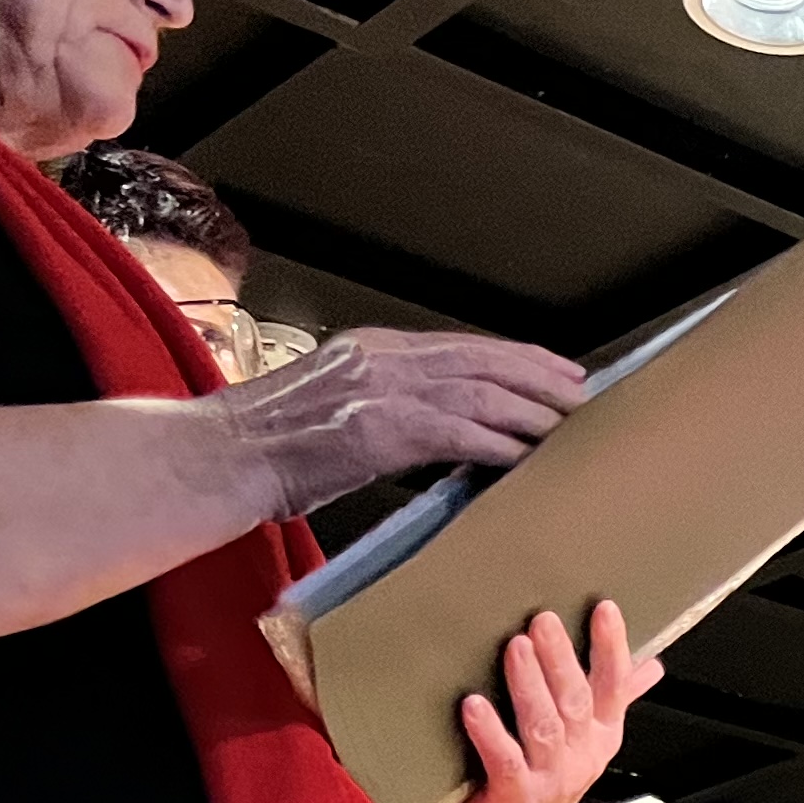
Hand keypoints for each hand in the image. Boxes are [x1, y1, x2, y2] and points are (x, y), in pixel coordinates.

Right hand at [213, 325, 585, 516]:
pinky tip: (529, 456)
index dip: (515, 357)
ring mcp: (382, 391)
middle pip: (482, 359)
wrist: (223, 455)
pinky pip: (459, 432)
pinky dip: (501, 443)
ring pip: (481, 391)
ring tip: (569, 426)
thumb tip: (443, 428)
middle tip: (580, 394)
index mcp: (372, 348)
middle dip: (538, 375)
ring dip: (532, 411)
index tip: (553, 369)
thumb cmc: (271, 444)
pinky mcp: (380, 430)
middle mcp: (382, 358)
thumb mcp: (337, 405)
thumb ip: (389, 405)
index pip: (460, 346)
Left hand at [424, 602, 661, 802]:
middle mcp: (580, 757)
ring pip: (545, 726)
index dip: (612, 647)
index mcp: (600, 738)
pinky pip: (504, 760)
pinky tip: (474, 705)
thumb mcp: (582, 742)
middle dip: (562, 659)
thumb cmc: (537, 787)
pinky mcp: (514, 796)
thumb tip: (650, 666)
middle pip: (577, 702)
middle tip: (543, 621)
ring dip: (529, 685)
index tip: (604, 610)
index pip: (614, 686)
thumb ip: (615, 700)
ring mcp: (550, 778)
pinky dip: (490, 732)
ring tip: (516, 649)